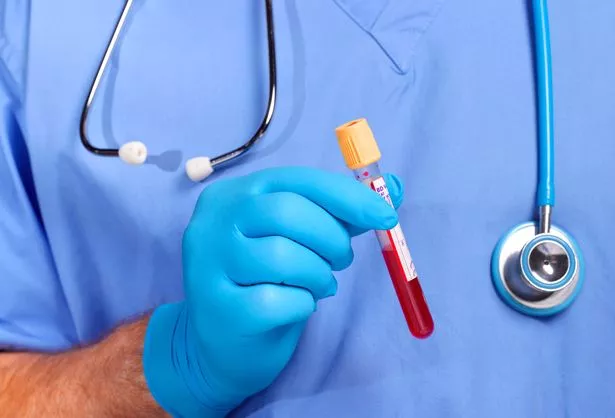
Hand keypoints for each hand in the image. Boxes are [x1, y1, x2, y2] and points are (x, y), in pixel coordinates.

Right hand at [143, 166, 403, 416]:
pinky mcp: (219, 308)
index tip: (385, 215)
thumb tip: (391, 188)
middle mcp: (213, 223)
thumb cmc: (264, 281)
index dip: (346, 196)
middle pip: (286, 213)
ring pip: (282, 257)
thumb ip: (339, 213)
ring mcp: (209, 265)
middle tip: (342, 259)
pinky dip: (302, 304)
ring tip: (318, 284)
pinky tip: (296, 305)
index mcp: (234, 195)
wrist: (220, 343)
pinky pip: (279, 301)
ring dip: (318, 274)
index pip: (296, 180)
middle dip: (331, 238)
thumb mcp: (296, 238)